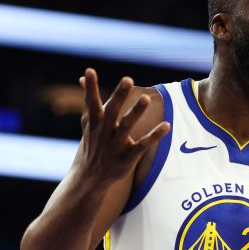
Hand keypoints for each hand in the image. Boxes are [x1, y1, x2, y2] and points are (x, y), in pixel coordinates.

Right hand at [77, 68, 169, 185]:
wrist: (89, 178)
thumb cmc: (92, 146)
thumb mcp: (88, 124)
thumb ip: (88, 100)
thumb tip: (81, 78)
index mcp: (94, 123)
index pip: (91, 102)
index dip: (90, 87)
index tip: (89, 71)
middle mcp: (104, 132)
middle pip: (112, 111)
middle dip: (119, 96)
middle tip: (127, 79)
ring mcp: (116, 146)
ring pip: (127, 127)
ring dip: (136, 112)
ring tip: (146, 97)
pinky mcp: (127, 158)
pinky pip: (143, 145)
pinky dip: (154, 136)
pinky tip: (166, 125)